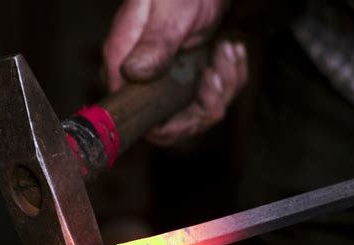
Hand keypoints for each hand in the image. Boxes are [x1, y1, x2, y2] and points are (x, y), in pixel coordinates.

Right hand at [103, 0, 247, 145]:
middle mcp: (139, 80)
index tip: (201, 100)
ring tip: (227, 50)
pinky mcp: (182, 79)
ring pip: (194, 113)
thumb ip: (153, 42)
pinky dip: (228, 79)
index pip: (138, 120)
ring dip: (223, 87)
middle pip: (171, 125)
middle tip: (220, 71)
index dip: (172, 125)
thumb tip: (132, 72)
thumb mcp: (169, 10)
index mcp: (123, 65)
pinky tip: (229, 51)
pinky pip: (208, 97)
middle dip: (206, 105)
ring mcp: (161, 81)